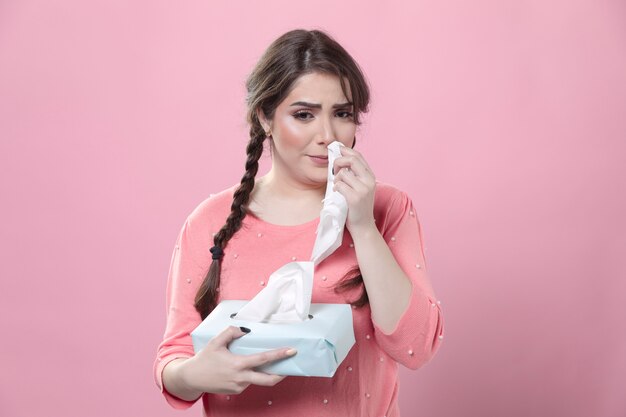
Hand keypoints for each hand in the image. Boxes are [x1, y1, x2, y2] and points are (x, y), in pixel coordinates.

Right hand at [179, 326, 296, 394]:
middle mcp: (241, 378)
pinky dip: (251, 375)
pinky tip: (245, 368)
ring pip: (257, 379)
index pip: (263, 359)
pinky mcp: (236, 391)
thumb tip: (245, 330)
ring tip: (266, 363)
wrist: (192, 378)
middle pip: (268, 380)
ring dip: (264, 373)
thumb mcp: (216, 342)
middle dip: (281, 374)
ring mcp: (239, 386)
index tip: (291, 351)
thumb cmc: (204, 359)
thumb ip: (230, 332)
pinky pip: (248, 382)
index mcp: (238, 364)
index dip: (279, 355)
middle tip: (289, 366)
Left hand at [332, 146, 376, 233]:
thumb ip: (355, 175)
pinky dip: (335, 188)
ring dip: (336, 179)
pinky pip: (339, 185)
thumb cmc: (358, 207)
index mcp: (370, 176)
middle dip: (339, 162)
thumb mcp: (361, 188)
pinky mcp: (355, 198)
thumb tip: (341, 160)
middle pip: (352, 160)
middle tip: (334, 170)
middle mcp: (369, 181)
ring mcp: (363, 190)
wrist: (363, 226)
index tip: (337, 149)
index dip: (346, 151)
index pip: (358, 156)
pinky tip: (338, 194)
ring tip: (337, 187)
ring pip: (343, 174)